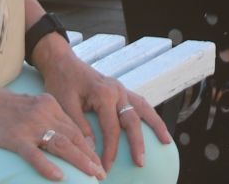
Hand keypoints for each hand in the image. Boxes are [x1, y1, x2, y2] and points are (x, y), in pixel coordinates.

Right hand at [0, 84, 103, 180]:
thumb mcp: (29, 106)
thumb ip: (46, 117)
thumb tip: (61, 136)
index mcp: (49, 104)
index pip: (75, 128)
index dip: (89, 146)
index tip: (99, 160)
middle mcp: (44, 112)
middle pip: (74, 137)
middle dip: (90, 156)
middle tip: (102, 173)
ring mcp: (30, 125)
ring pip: (61, 145)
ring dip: (80, 161)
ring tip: (93, 174)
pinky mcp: (14, 137)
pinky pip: (34, 155)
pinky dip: (47, 166)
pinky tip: (59, 177)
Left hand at [38, 53, 170, 175]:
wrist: (63, 62)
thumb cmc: (61, 83)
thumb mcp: (65, 106)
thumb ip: (80, 127)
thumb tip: (92, 150)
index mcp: (104, 94)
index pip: (112, 128)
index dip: (110, 150)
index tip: (106, 167)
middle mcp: (117, 90)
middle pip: (133, 119)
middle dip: (138, 143)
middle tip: (141, 162)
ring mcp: (121, 89)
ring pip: (143, 108)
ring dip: (156, 125)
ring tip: (167, 141)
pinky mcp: (121, 90)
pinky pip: (140, 103)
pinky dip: (149, 115)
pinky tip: (155, 126)